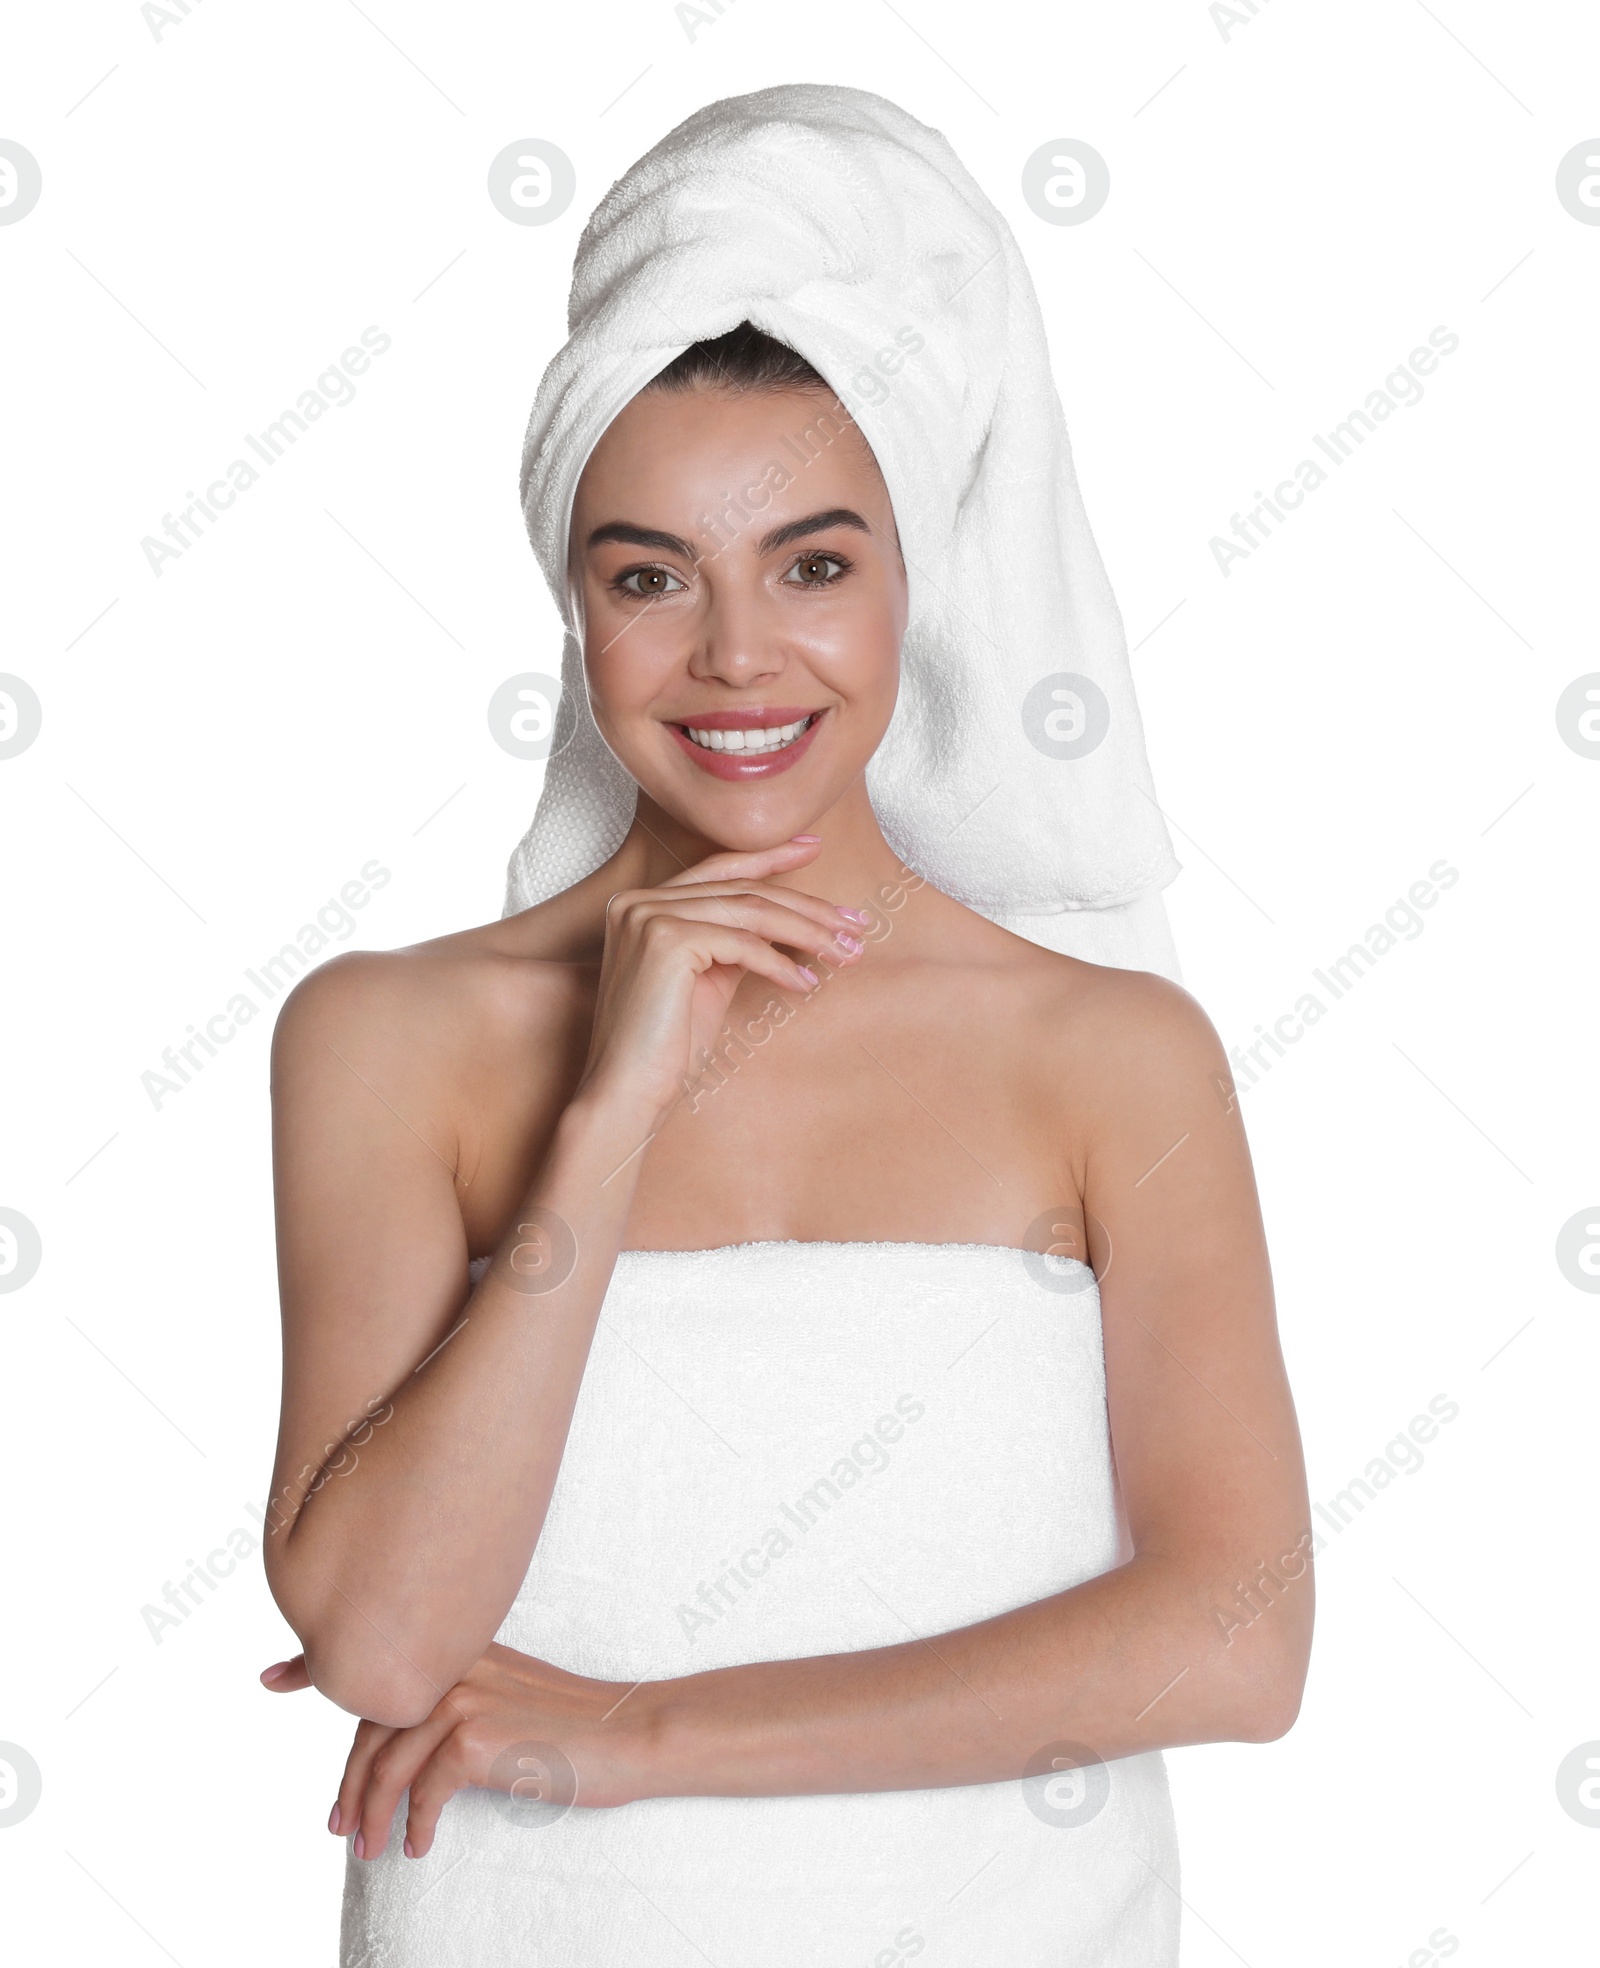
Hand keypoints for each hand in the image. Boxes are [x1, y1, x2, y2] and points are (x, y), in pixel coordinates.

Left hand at [261, 1642, 663, 1856]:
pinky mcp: (474, 1738)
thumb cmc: (574, 1723)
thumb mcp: (508, 1697)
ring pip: (386, 1764)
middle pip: (372, 1726)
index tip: (272, 1677)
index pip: (377, 1661)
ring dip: (369, 1814)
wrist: (628, 1733)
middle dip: (347, 1782)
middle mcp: (453, 1663)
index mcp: (458, 1648)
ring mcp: (462, 1696)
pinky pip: (421, 1792)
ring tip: (367, 1849)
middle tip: (336, 1825)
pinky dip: (413, 1824)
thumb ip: (457, 1701)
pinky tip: (416, 1845)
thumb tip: (411, 1740)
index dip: (316, 1667)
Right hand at [580, 837, 868, 1122]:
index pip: (719, 868)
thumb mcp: (708, 979)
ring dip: (808, 933)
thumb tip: (787, 923)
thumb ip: (734, 942)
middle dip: (808, 906)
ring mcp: (648, 916)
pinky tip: (806, 984)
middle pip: (743, 890)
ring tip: (847, 953)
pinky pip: (743, 945)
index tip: (814, 848)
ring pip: (750, 912)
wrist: (626, 1091)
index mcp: (642, 903)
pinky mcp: (665, 941)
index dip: (770, 857)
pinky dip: (781, 964)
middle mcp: (639, 901)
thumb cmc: (666, 1046)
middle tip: (856, 923)